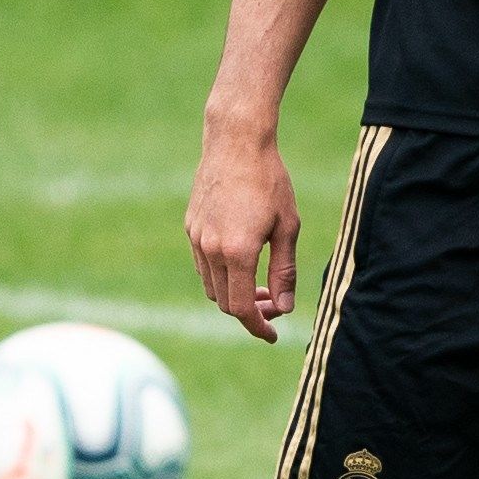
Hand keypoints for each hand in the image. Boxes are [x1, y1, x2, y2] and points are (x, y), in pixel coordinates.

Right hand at [189, 128, 301, 341]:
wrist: (236, 142)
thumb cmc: (269, 181)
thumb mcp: (287, 227)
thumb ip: (285, 271)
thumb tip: (285, 308)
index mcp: (238, 252)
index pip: (242, 308)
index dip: (258, 327)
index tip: (272, 335)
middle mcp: (211, 249)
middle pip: (224, 303)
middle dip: (249, 312)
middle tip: (274, 305)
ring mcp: (197, 238)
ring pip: (211, 286)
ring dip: (233, 294)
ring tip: (260, 285)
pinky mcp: (191, 227)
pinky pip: (203, 265)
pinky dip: (220, 275)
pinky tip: (241, 261)